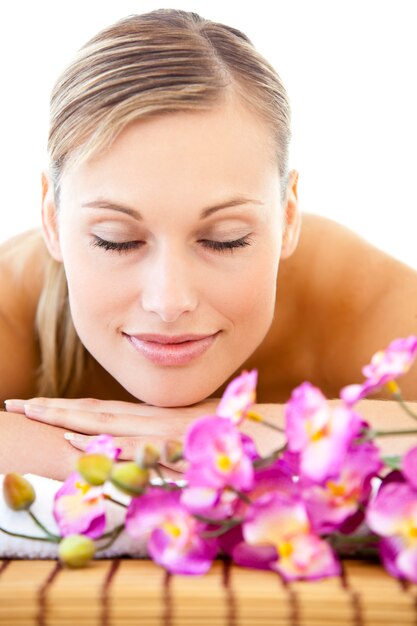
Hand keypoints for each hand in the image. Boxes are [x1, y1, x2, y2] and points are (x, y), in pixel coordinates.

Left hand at [4, 396, 220, 472]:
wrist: (271, 435)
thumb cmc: (239, 438)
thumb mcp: (199, 436)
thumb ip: (172, 440)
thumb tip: (151, 452)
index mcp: (156, 418)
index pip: (104, 410)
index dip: (71, 407)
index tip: (40, 405)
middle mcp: (153, 421)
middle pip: (95, 412)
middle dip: (54, 409)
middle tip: (16, 403)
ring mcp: (161, 433)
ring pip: (106, 423)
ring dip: (66, 418)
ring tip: (31, 412)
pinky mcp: (173, 447)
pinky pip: (130, 446)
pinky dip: (101, 443)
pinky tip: (75, 442)